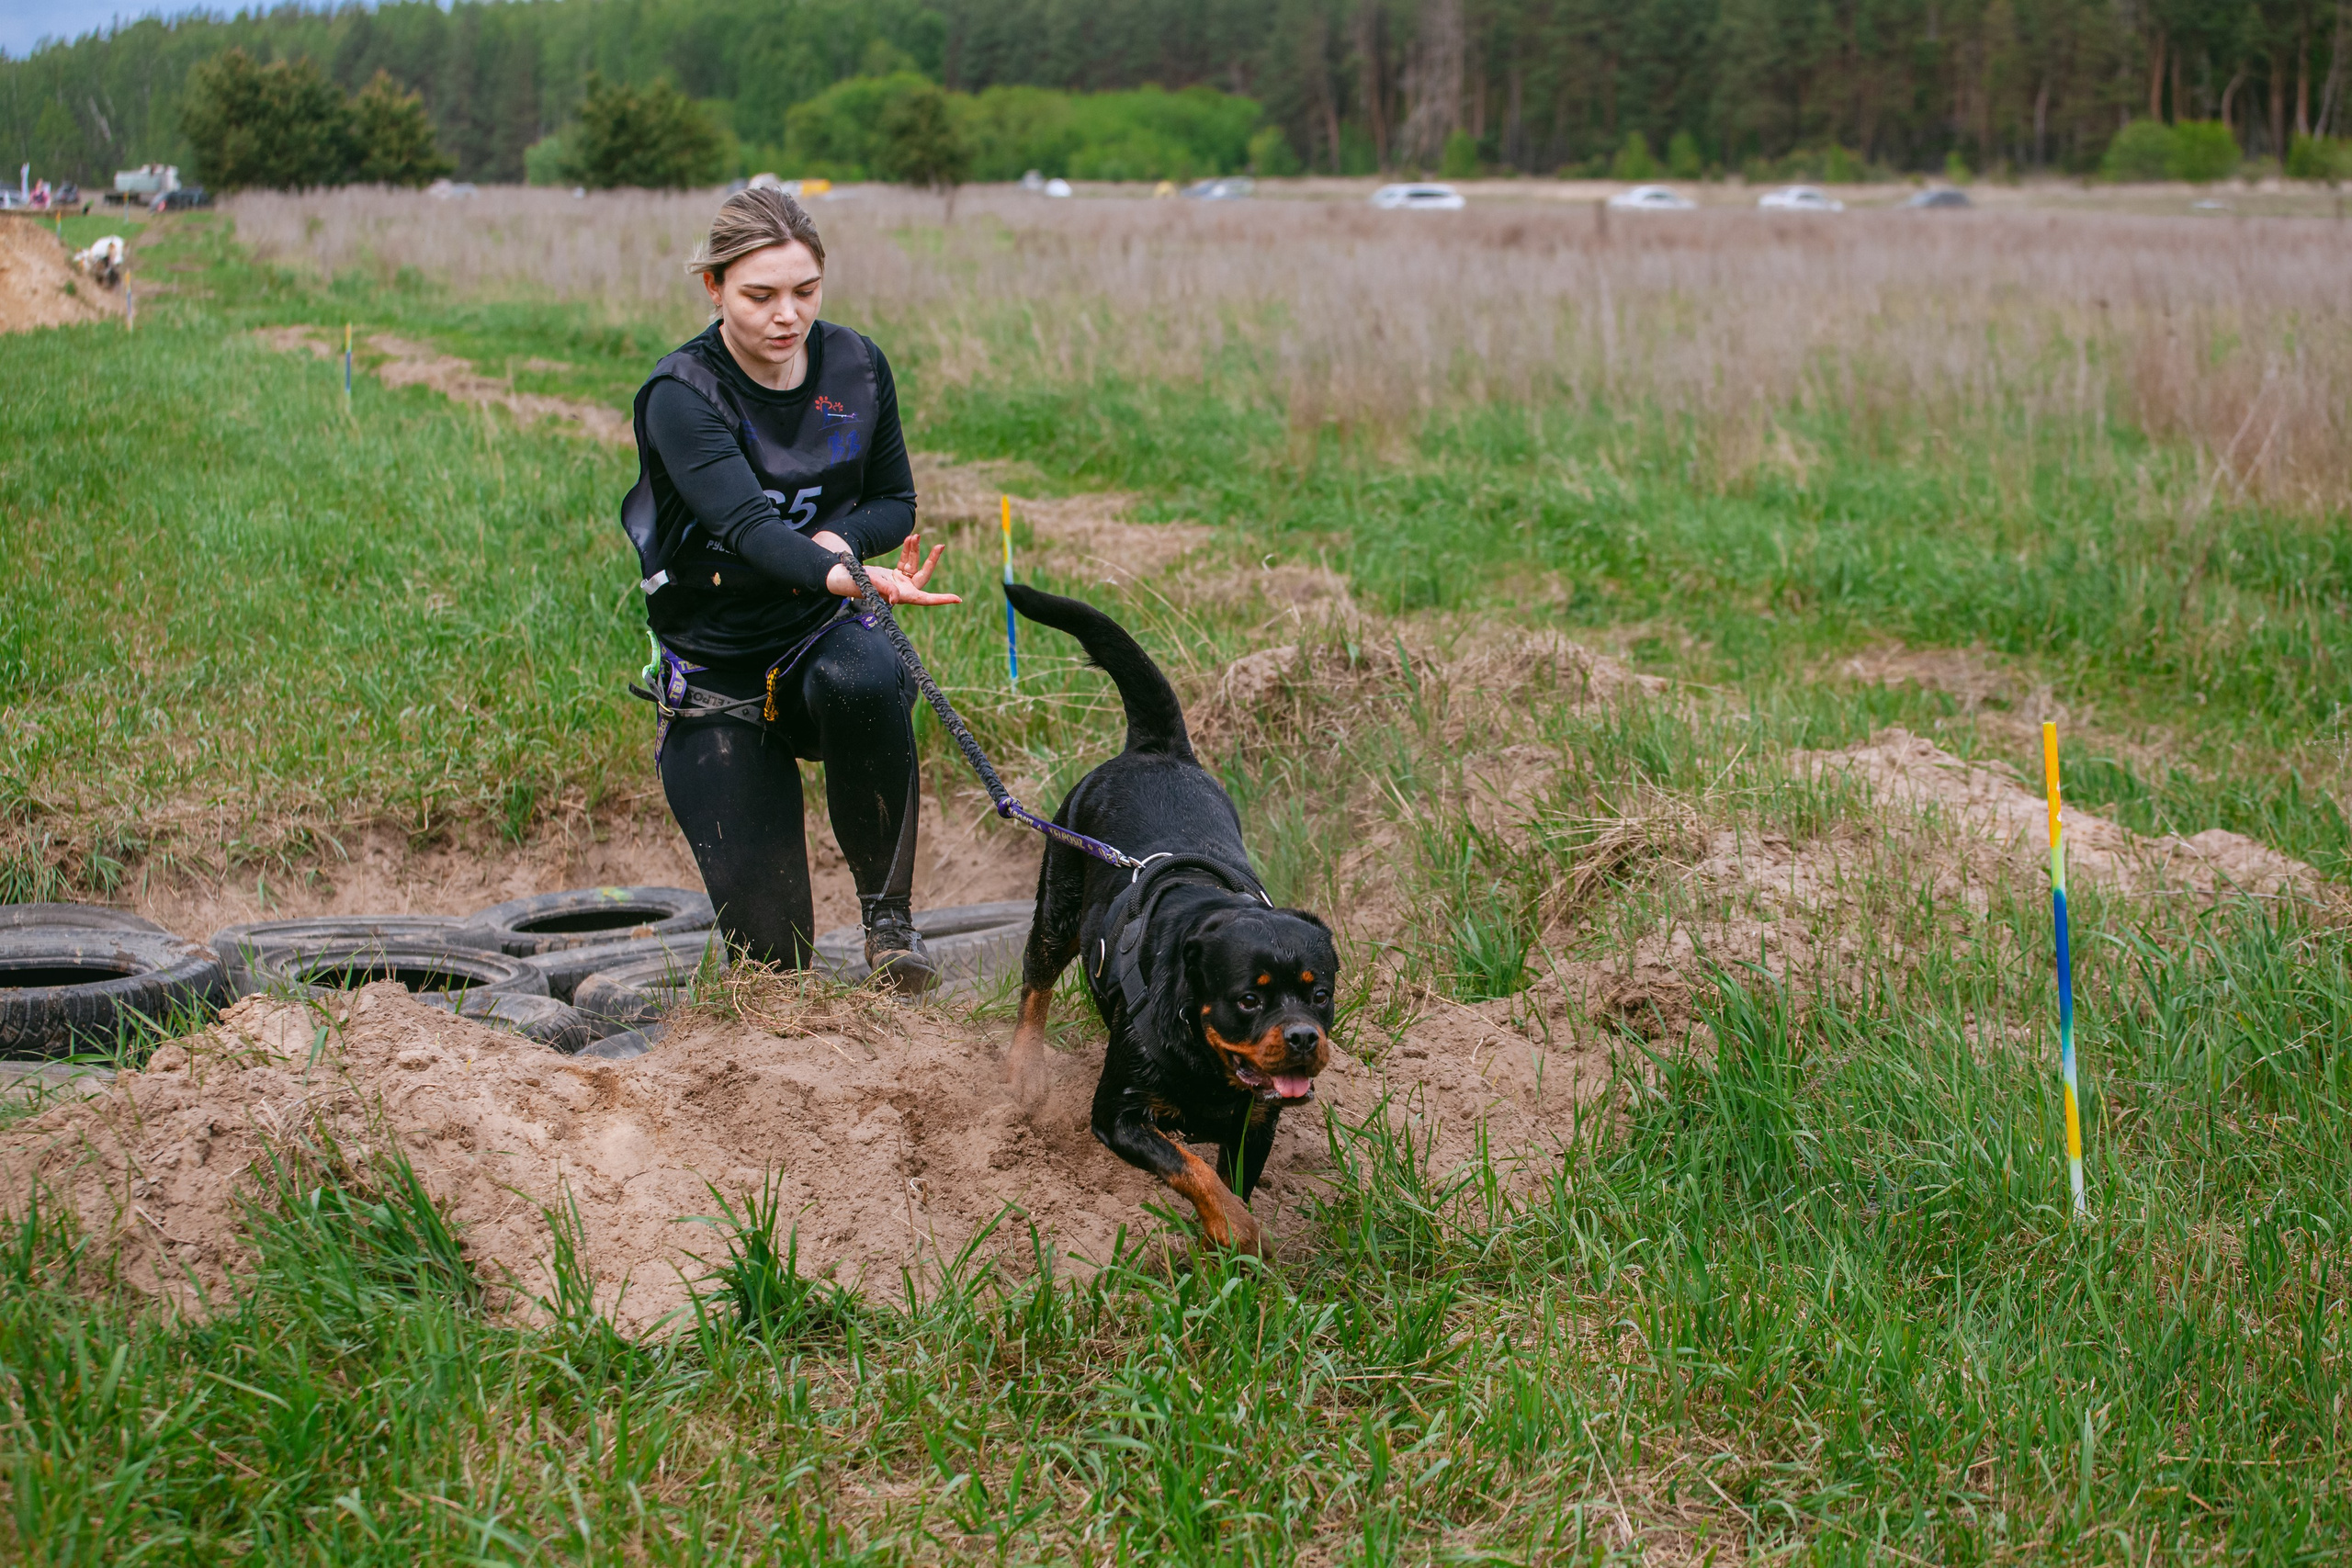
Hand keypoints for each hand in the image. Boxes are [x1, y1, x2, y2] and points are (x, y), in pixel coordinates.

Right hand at [826, 533, 960, 606]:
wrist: (839, 576)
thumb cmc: (851, 582)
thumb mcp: (867, 583)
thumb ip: (882, 589)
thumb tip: (896, 598)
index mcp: (899, 596)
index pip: (924, 599)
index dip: (941, 599)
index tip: (957, 599)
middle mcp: (901, 591)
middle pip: (923, 577)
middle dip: (931, 560)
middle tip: (941, 545)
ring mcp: (898, 583)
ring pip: (914, 566)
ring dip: (915, 550)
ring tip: (914, 535)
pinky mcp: (893, 575)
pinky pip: (906, 562)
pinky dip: (908, 550)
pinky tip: (910, 539)